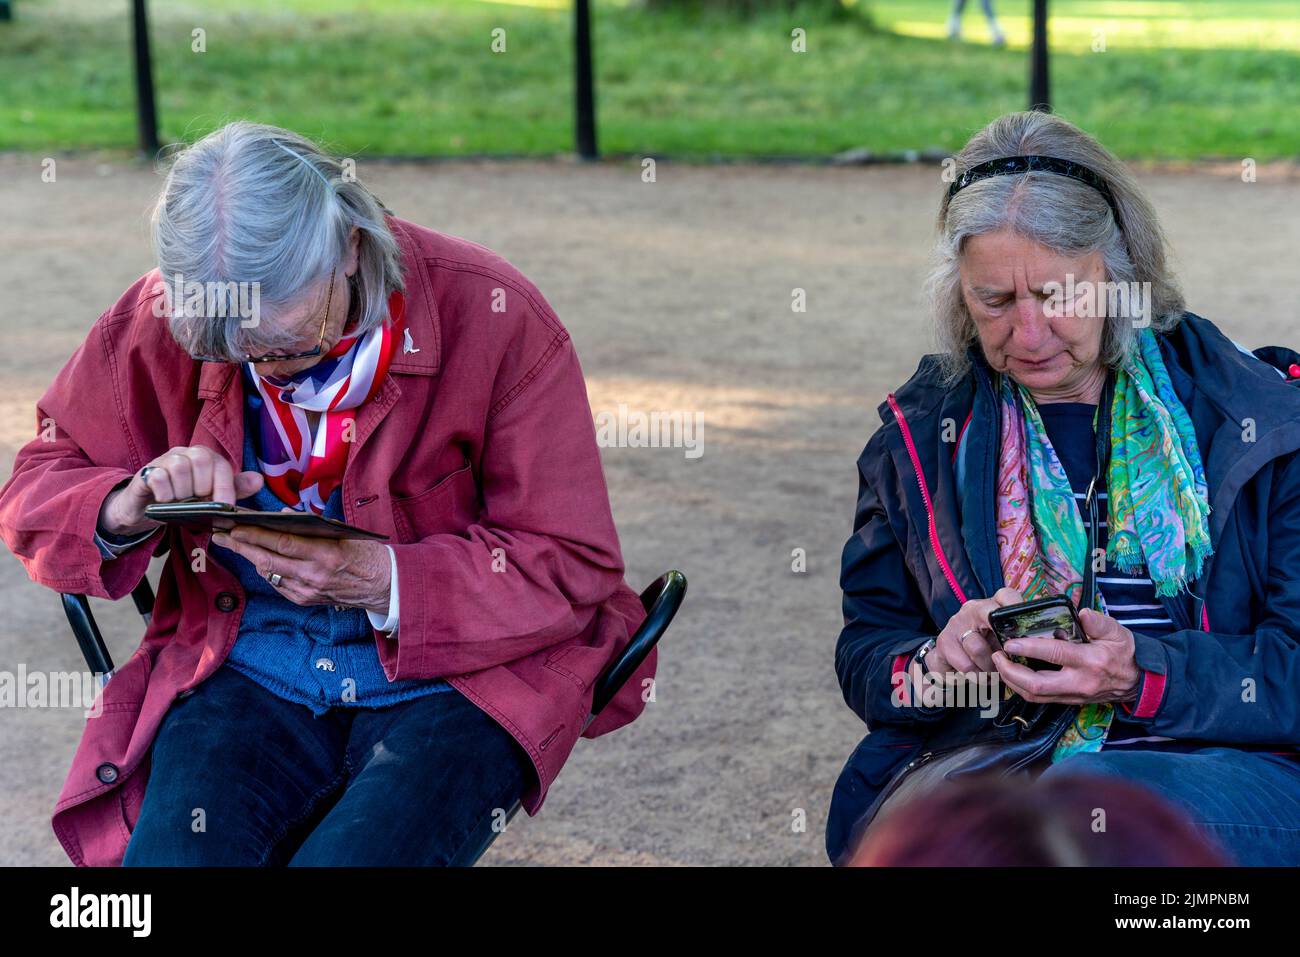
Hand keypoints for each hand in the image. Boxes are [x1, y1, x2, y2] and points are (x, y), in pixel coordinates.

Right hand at [100, 445, 263, 535]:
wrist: (147, 509)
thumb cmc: (183, 501)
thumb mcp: (211, 498)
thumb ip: (234, 489)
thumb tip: (259, 480)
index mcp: (205, 458)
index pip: (221, 465)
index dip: (226, 488)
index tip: (226, 508)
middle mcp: (185, 454)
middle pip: (201, 459)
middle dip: (202, 487)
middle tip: (195, 502)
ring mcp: (164, 460)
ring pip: (180, 466)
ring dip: (182, 491)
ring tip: (179, 503)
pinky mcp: (146, 472)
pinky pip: (158, 476)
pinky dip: (165, 492)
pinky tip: (164, 501)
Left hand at [210, 526, 391, 614]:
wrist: (383, 586)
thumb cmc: (365, 553)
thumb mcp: (342, 532)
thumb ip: (310, 523)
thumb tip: (280, 514)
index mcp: (326, 554)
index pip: (282, 544)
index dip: (255, 536)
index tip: (235, 527)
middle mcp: (314, 576)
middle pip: (268, 560)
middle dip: (241, 547)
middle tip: (221, 537)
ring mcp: (308, 591)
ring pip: (269, 574)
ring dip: (250, 558)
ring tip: (235, 545)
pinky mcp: (305, 601)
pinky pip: (278, 584)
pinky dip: (267, 571)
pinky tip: (258, 560)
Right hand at [925, 587, 1027, 677]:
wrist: (950, 660)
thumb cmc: (985, 648)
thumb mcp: (1002, 639)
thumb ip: (1019, 636)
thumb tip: (1045, 637)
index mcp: (991, 605)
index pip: (1006, 595)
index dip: (1016, 606)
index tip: (1027, 624)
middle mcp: (972, 609)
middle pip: (990, 617)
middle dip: (1003, 641)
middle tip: (1010, 658)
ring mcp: (955, 624)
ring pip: (978, 648)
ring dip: (990, 667)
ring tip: (994, 673)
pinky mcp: (944, 643)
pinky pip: (966, 664)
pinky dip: (977, 676)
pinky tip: (979, 676)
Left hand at [992, 607, 1141, 704]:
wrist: (1139, 681)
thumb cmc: (1126, 653)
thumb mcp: (1118, 632)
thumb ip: (1099, 622)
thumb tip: (1082, 613)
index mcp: (1091, 661)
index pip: (1054, 655)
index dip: (1028, 648)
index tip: (1009, 642)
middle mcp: (1079, 682)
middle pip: (1037, 685)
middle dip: (1011, 672)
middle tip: (997, 656)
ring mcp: (1073, 695)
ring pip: (1035, 696)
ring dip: (1012, 682)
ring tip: (999, 664)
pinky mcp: (1070, 701)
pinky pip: (1040, 699)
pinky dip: (1022, 688)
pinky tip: (1013, 675)